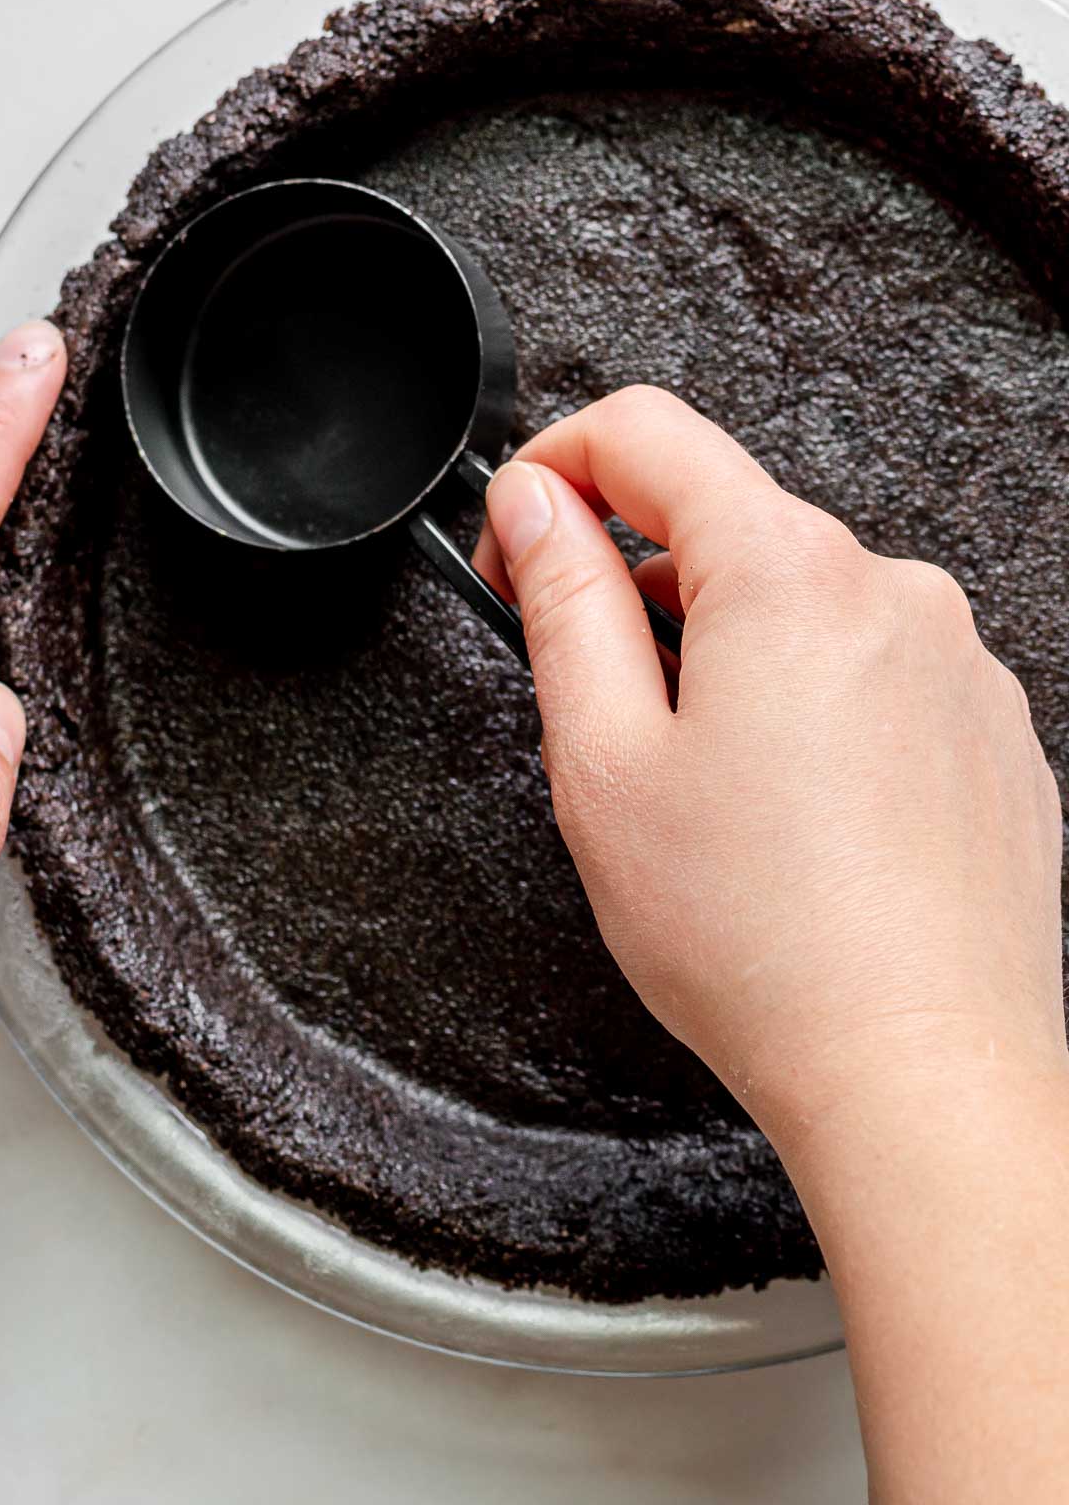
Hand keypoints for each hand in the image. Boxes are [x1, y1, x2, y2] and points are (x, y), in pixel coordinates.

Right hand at [480, 385, 1068, 1502]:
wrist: (923, 1075)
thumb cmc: (763, 942)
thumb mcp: (604, 761)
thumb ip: (562, 602)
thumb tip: (534, 506)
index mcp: (785, 575)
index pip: (647, 433)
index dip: (554, 468)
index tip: (520, 540)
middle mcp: (891, 590)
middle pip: (729, 520)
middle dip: (639, 580)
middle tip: (594, 700)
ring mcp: (955, 659)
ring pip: (802, 601)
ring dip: (728, 650)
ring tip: (703, 789)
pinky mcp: (988, 727)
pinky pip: (874, 667)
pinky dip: (810, 702)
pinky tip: (791, 815)